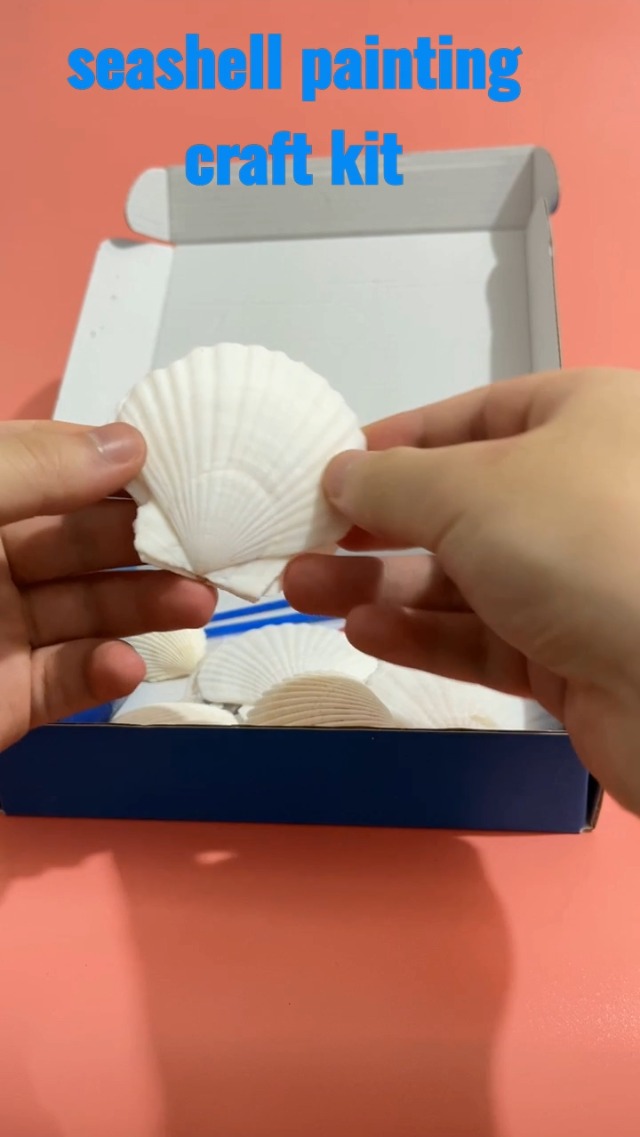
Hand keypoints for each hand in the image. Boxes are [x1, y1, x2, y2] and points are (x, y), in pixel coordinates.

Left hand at [0, 420, 214, 750]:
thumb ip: (34, 469)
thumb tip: (131, 442)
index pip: (60, 472)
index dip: (121, 468)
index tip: (190, 467)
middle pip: (86, 544)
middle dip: (150, 543)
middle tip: (217, 542)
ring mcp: (2, 635)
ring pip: (90, 611)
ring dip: (145, 606)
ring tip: (199, 604)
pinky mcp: (11, 702)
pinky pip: (69, 682)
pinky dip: (105, 673)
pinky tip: (125, 664)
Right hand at [285, 369, 639, 814]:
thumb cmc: (581, 544)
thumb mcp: (471, 489)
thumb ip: (391, 482)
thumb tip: (339, 476)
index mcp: (586, 420)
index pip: (475, 416)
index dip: (397, 440)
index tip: (329, 469)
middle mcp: (588, 494)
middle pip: (462, 503)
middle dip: (377, 525)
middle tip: (302, 541)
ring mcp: (584, 580)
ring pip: (467, 576)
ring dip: (384, 583)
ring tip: (305, 591)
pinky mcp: (575, 655)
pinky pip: (486, 636)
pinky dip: (425, 633)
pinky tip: (364, 632)